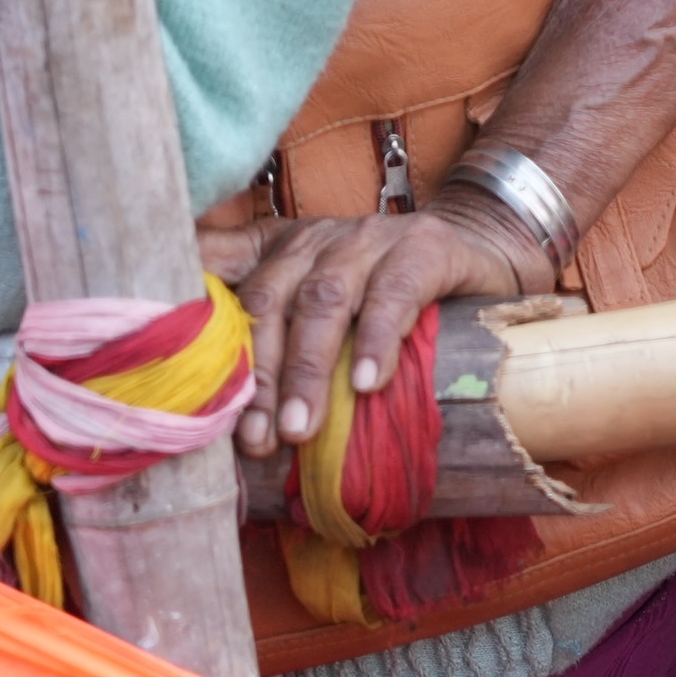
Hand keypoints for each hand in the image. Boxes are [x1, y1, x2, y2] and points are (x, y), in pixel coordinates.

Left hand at [206, 201, 557, 452]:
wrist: (484, 248)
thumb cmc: (392, 293)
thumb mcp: (326, 305)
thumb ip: (275, 328)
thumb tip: (213, 388)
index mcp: (281, 250)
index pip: (225, 282)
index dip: (203, 334)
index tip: (191, 395)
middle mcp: (317, 237)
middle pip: (269, 301)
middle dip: (258, 375)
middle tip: (255, 439)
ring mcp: (370, 237)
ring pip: (323, 300)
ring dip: (307, 370)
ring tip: (300, 428)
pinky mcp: (425, 247)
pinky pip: (393, 293)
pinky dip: (375, 339)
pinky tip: (367, 383)